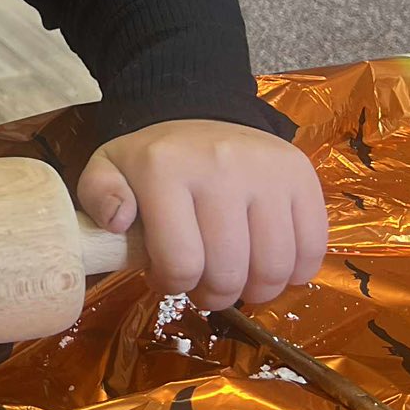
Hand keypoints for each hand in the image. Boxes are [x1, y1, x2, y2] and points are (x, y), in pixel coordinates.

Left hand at [77, 120, 328, 309]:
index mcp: (165, 169)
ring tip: (235, 279)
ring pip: (272, 268)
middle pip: (228, 272)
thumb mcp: (108, 169)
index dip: (172, 285)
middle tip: (202, 285)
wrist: (202, 114)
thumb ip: (98, 196)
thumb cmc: (155, 159)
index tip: (166, 276)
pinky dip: (294, 273)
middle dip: (212, 295)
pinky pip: (312, 249)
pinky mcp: (302, 176)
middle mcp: (221, 166)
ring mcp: (267, 170)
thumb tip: (118, 222)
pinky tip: (268, 264)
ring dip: (254, 291)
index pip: (180, 263)